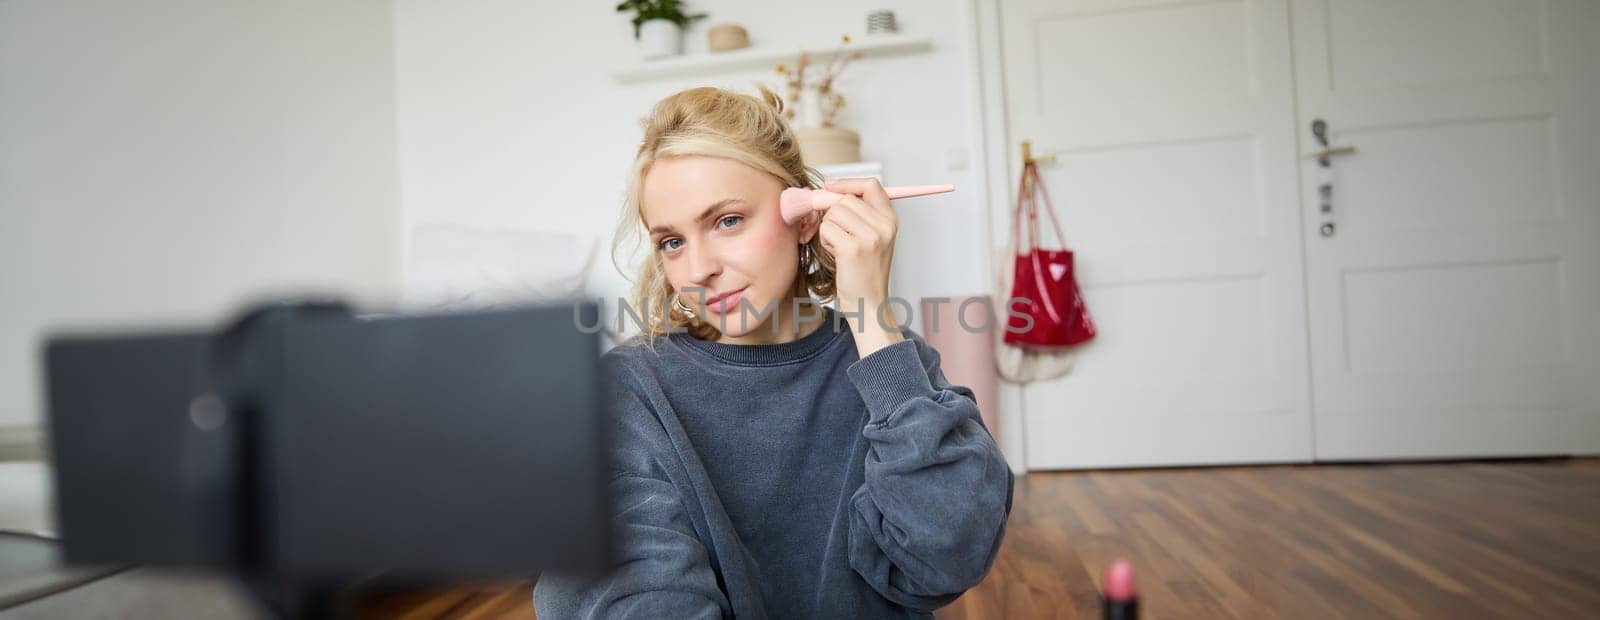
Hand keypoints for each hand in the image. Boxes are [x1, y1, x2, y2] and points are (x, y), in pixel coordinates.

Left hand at [813, 178, 903, 354]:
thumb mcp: (872, 238)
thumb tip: (829, 189)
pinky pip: (827, 228)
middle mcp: (885, 226)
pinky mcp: (853, 248)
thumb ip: (859, 214)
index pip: (871, 185)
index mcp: (891, 220)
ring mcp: (871, 237)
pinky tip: (837, 255)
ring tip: (840, 247)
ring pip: (833, 213)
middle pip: (846, 199)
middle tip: (838, 234)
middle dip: (833, 213)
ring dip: (829, 229)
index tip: (831, 187)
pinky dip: (826, 240)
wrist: (869, 304)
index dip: (848, 183)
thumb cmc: (864, 272)